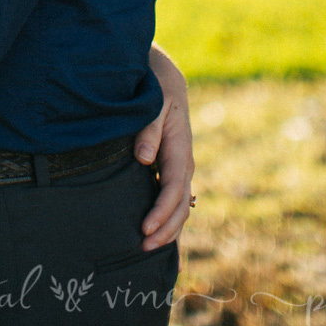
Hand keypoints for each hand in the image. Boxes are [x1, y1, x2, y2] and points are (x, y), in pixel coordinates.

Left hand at [135, 42, 193, 250]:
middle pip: (179, 206)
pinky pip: (171, 200)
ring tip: (146, 249)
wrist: (163, 76)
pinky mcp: (169, 169)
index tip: (145, 229)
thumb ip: (149, 128)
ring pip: (178, 207)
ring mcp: (178, 168)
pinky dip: (167, 220)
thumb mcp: (153, 100)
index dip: (161, 212)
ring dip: (166, 230)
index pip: (173, 189)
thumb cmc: (155, 86)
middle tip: (142, 249)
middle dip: (164, 230)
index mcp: (180, 148)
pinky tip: (159, 238)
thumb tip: (144, 159)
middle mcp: (183, 163)